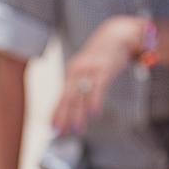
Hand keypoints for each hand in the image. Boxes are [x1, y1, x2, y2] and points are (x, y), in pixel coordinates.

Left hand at [52, 16, 145, 133]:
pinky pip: (98, 86)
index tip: (52, 128)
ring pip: (81, 94)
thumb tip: (79, 109)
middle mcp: (78, 71)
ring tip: (77, 129)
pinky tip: (93, 113)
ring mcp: (90, 69)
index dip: (57, 112)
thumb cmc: (102, 57)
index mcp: (73, 73)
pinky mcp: (104, 68)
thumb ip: (83, 87)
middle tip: (61, 133)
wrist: (115, 34)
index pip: (62, 96)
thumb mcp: (89, 70)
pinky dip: (95, 100)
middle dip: (64, 116)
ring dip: (78, 113)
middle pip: (68, 97)